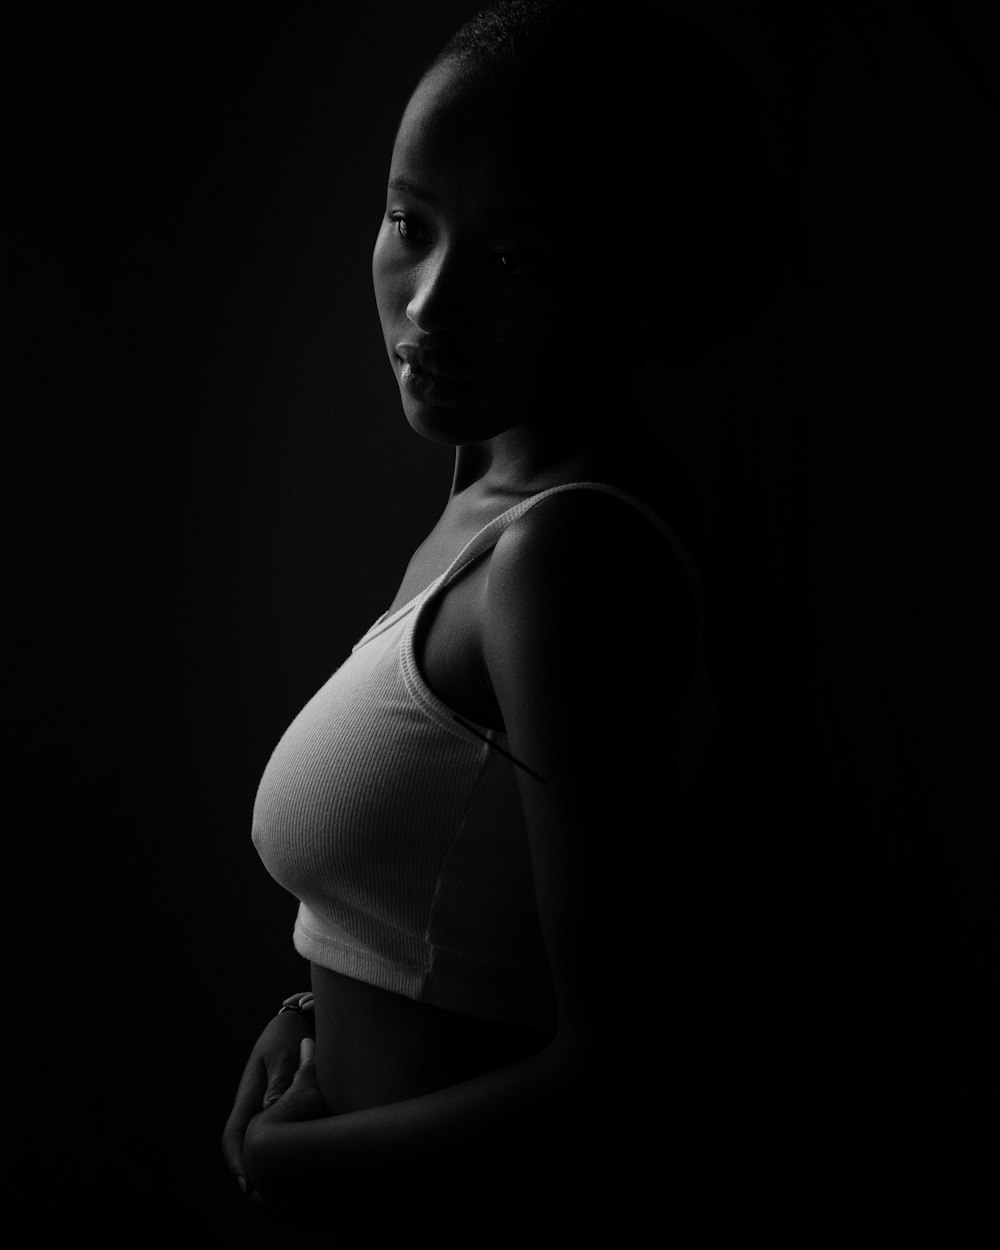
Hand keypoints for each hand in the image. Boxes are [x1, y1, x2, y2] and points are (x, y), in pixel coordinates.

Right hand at [242, 1037, 331, 1221]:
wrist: (298, 1020)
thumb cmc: (290, 1036)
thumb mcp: (283, 1055)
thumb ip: (279, 1081)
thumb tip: (270, 1109)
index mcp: (248, 1096)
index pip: (234, 1135)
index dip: (238, 1162)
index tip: (249, 1184)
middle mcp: (254, 1106)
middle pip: (247, 1147)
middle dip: (255, 1174)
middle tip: (269, 1201)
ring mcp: (267, 1108)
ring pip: (264, 1144)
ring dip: (271, 1167)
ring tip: (286, 1195)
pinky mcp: (283, 1108)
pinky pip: (282, 1135)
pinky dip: (289, 1153)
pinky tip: (306, 1168)